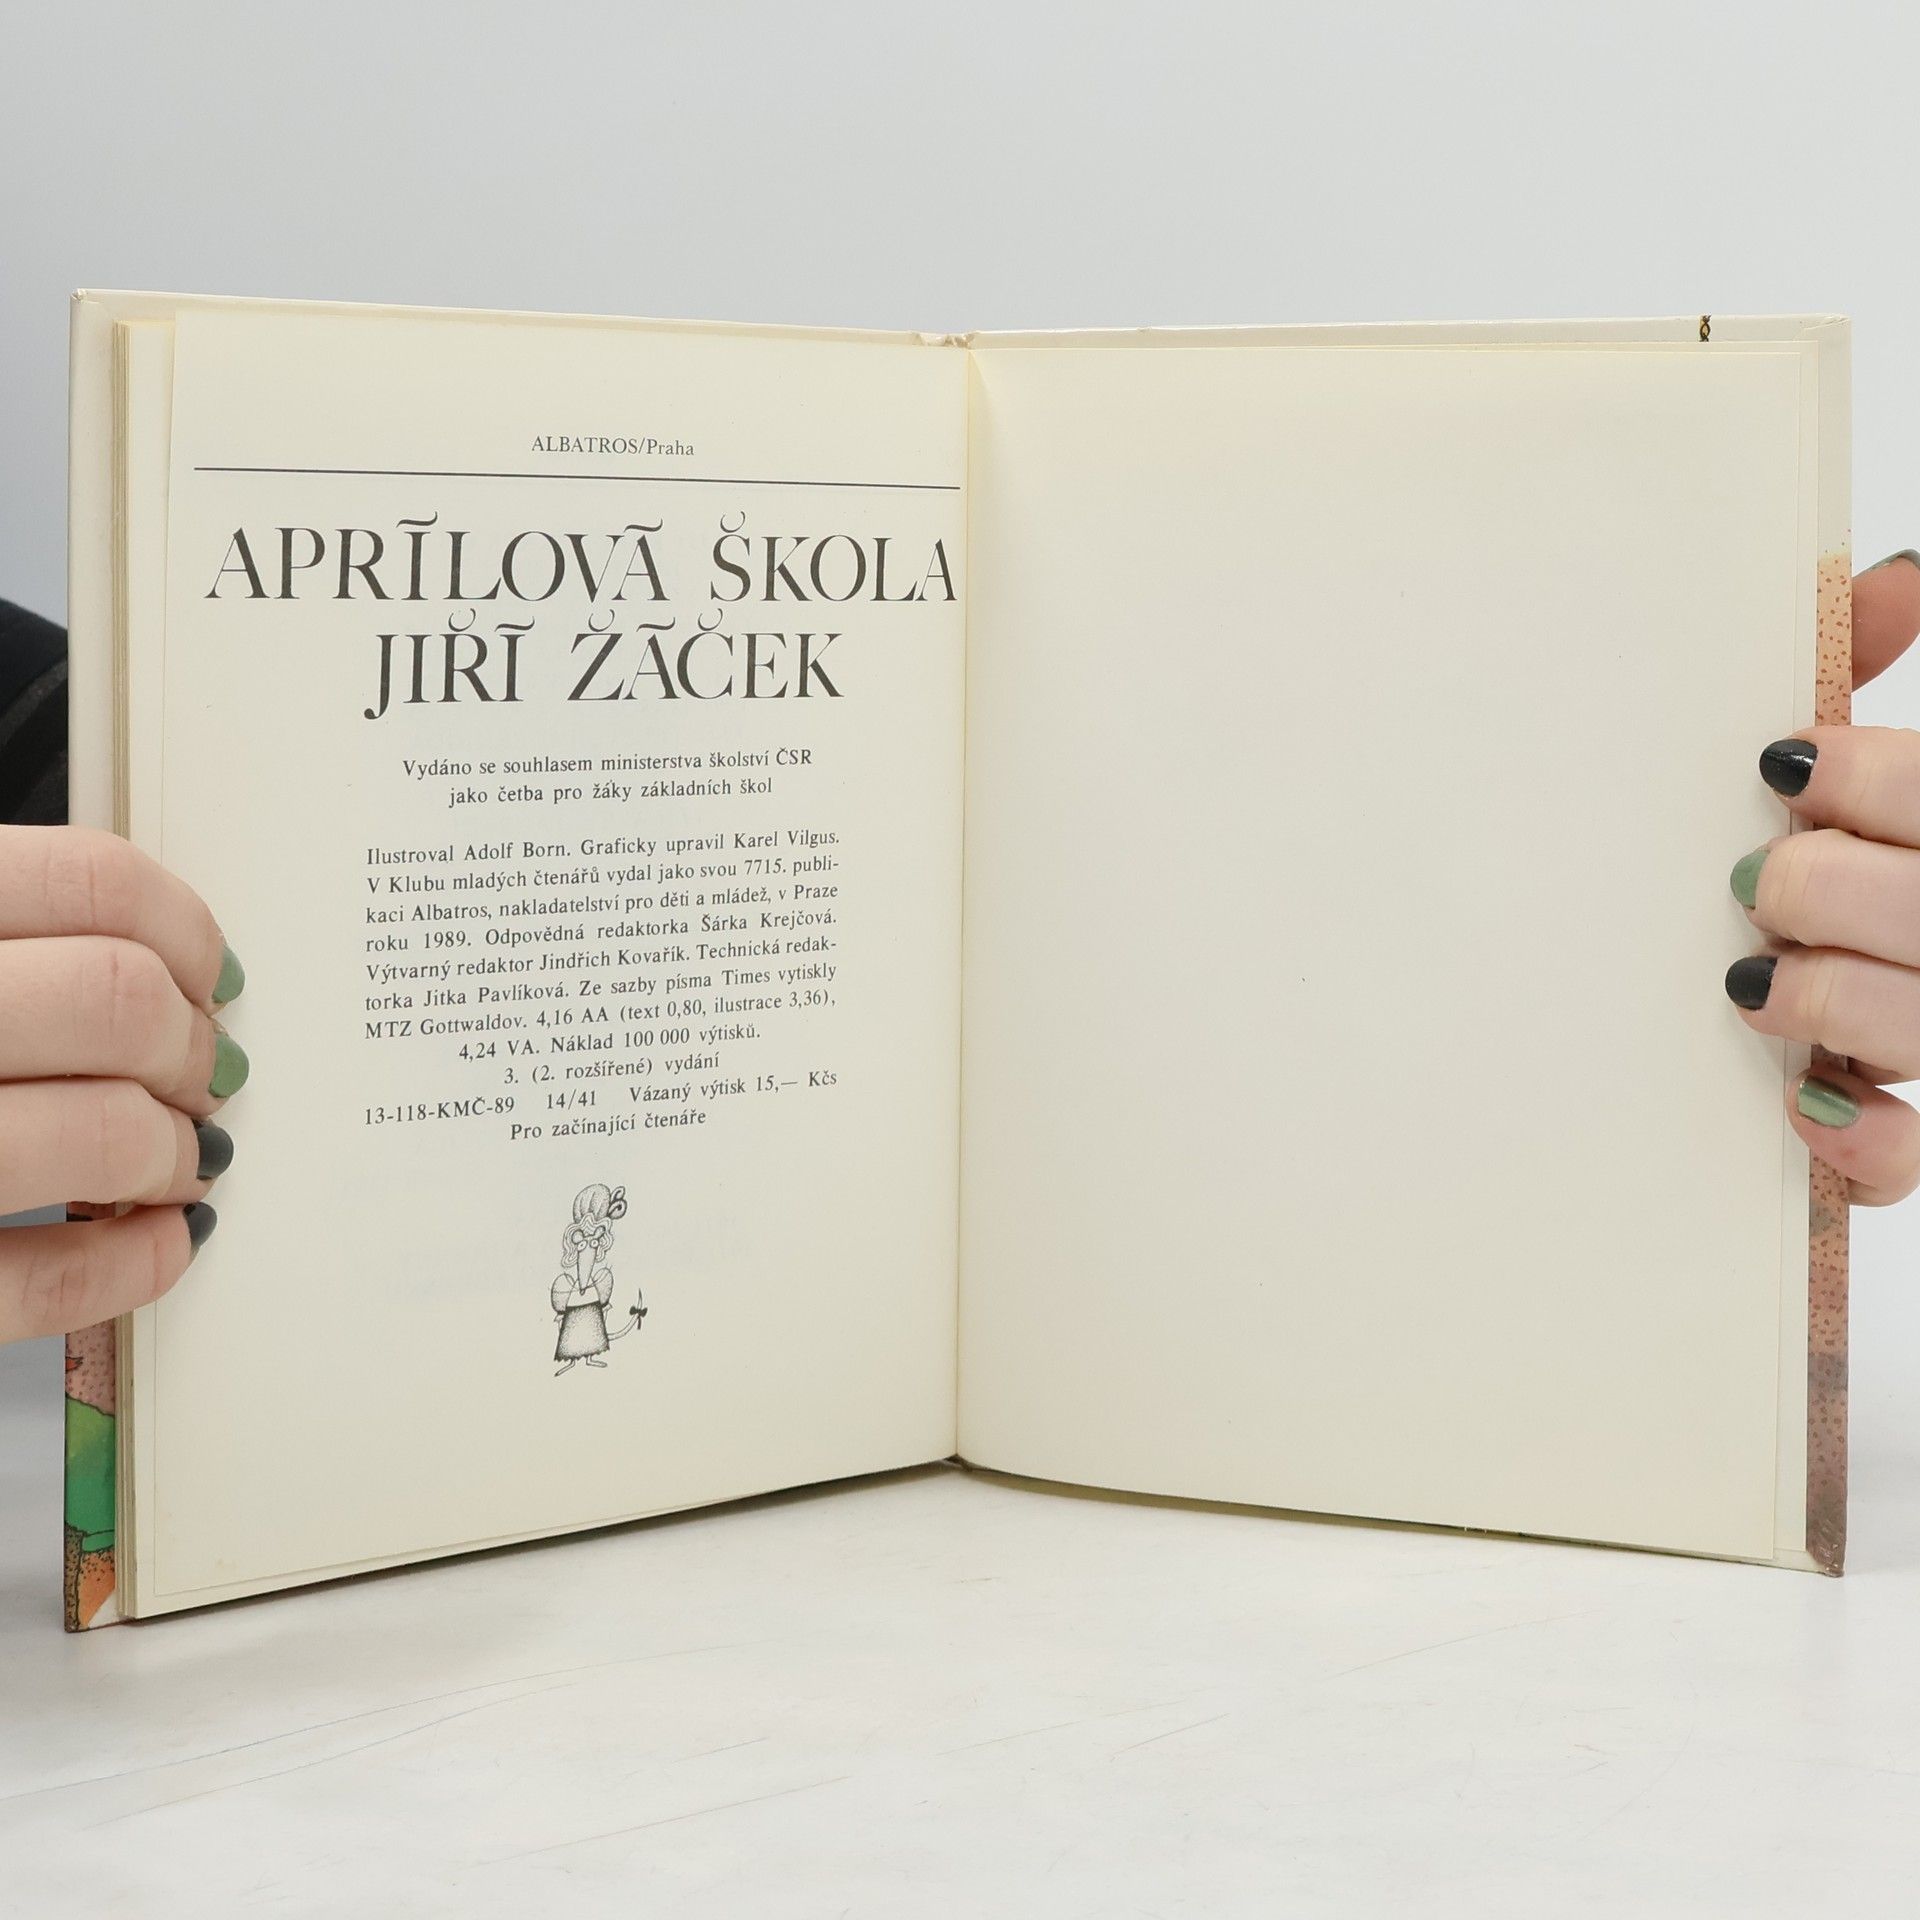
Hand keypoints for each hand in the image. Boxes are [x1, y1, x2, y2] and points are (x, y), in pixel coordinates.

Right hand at [0, 828, 243, 1341]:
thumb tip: (155, 959)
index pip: (86, 882)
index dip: (183, 932)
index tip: (207, 974)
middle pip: (117, 1003)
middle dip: (189, 1045)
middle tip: (198, 1073)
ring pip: (105, 1135)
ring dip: (172, 1153)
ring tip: (171, 1159)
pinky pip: (44, 1281)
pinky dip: (133, 1263)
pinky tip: (157, 1242)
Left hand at [1728, 552, 1919, 1203]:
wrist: (1803, 969)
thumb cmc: (1833, 853)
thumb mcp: (1854, 767)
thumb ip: (1866, 663)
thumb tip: (1890, 574)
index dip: (1877, 781)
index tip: (1778, 765)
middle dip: (1834, 887)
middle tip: (1757, 877)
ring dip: (1836, 1001)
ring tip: (1754, 982)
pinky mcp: (1905, 1143)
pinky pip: (1907, 1165)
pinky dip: (1862, 1142)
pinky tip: (1808, 1105)